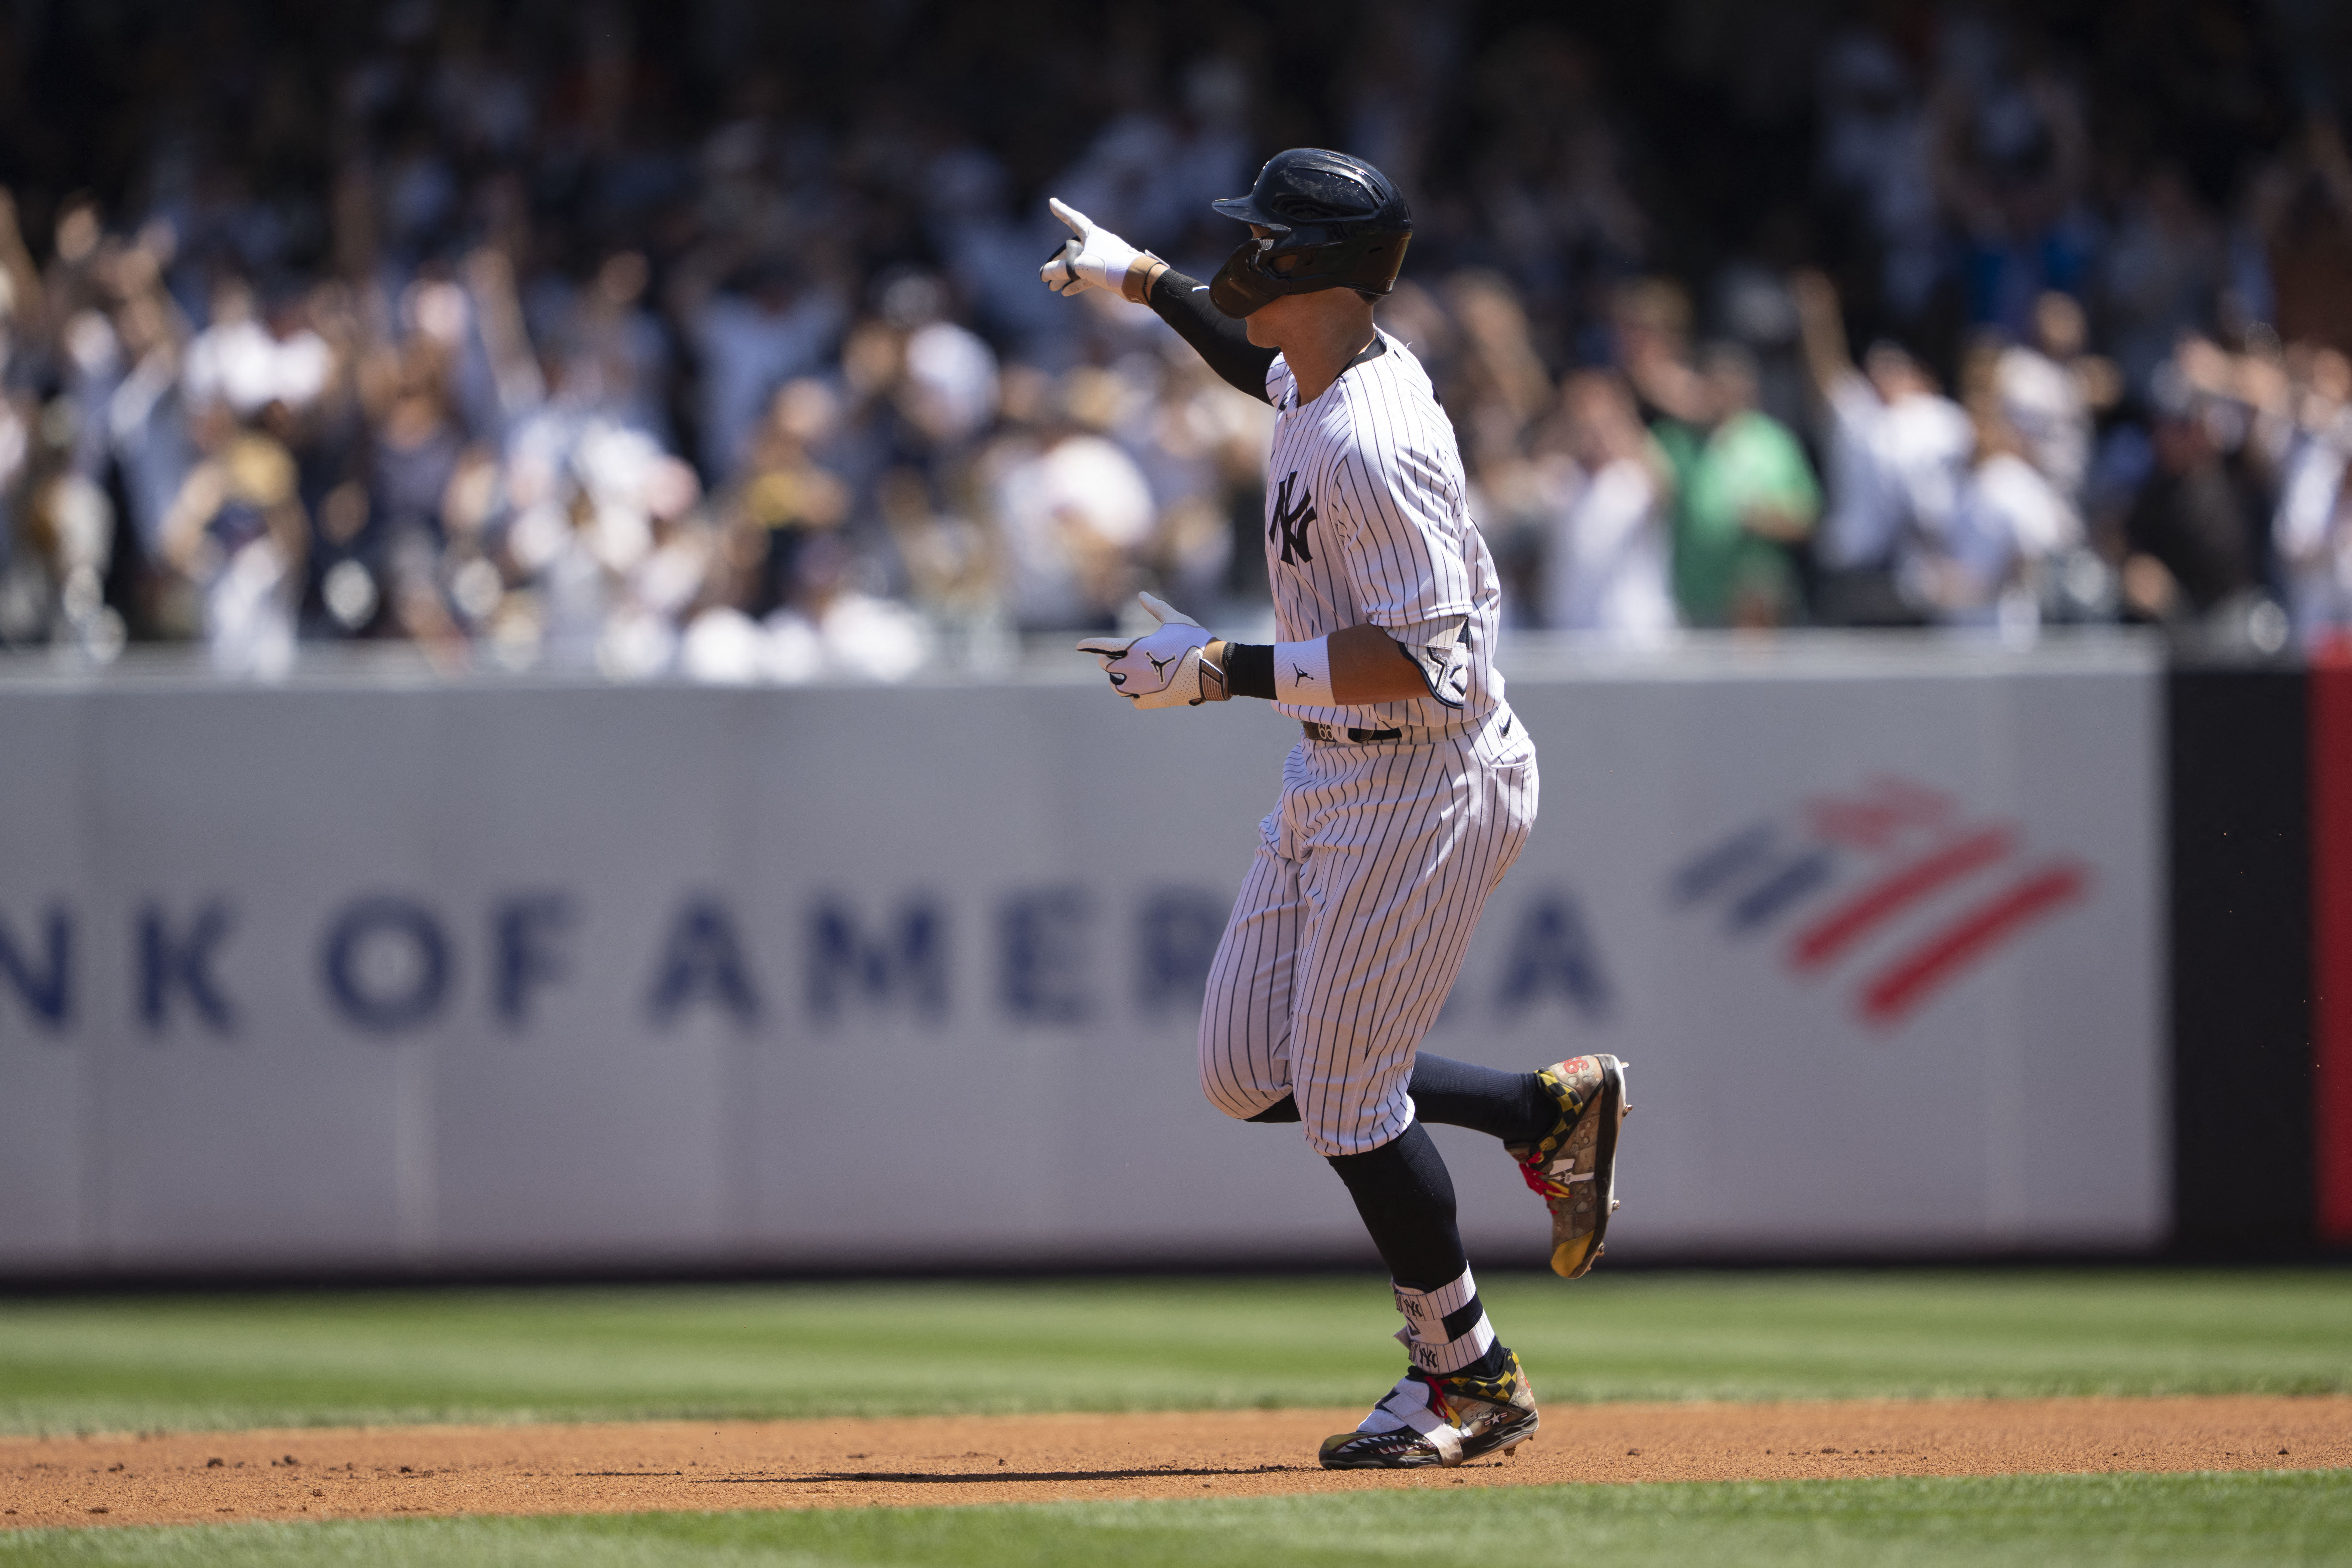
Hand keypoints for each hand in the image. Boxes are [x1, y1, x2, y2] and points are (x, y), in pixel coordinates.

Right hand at [1040, 197, 1149, 299]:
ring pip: (1079, 265)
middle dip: (1058, 264)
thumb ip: (1061, 269)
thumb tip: (1045, 273)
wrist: (1138, 279)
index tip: (1052, 202)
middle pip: (1072, 250)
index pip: (1073, 219)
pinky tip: (1065, 292)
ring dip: (1065, 276)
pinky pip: (1088, 276)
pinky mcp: (1108, 271)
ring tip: (1051, 287)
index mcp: (1093, 234)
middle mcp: (1098, 243)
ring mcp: (1103, 257)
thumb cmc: (1111, 266)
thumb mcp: (1081, 266)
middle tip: (1044, 275)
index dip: (1062, 211)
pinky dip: (1077, 283)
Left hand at [1075, 592, 1224, 706]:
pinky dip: (1135, 694)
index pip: (1104, 647)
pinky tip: (1143, 687)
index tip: (1080, 646)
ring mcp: (1143, 688)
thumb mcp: (1176, 619)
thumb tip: (1142, 594)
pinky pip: (1135, 700)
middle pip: (1108, 668)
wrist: (1215, 669)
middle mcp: (1135, 670)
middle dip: (1109, 661)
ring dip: (1119, 679)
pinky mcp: (1154, 701)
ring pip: (1119, 687)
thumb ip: (1156, 608)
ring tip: (1127, 673)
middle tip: (1114, 656)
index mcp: (1137, 648)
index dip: (1090, 645)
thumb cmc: (1195, 640)